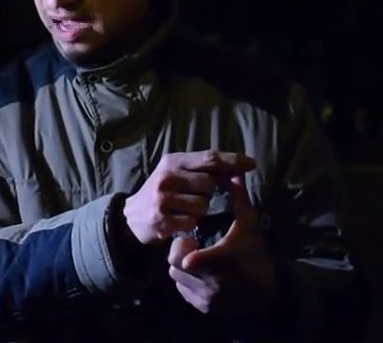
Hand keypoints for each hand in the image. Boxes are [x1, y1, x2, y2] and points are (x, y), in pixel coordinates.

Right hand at [122, 151, 255, 244]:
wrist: (131, 216)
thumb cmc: (162, 191)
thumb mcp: (177, 172)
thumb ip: (203, 168)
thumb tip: (238, 167)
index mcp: (172, 161)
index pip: (209, 158)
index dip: (232, 160)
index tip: (251, 163)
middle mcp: (167, 177)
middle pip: (209, 184)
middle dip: (210, 192)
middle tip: (197, 196)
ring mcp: (163, 199)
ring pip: (203, 205)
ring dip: (201, 210)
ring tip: (187, 210)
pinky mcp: (162, 220)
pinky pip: (192, 222)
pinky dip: (191, 224)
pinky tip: (180, 221)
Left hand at [168, 175, 278, 316]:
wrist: (268, 293)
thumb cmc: (256, 254)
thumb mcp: (249, 225)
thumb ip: (238, 199)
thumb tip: (233, 172)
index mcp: (218, 263)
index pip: (187, 258)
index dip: (183, 248)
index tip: (190, 239)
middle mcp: (209, 285)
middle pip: (176, 264)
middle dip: (181, 252)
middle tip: (194, 245)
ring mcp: (204, 299)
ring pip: (176, 277)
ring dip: (183, 266)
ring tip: (198, 258)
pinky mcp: (203, 308)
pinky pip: (183, 290)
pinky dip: (187, 282)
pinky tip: (202, 273)